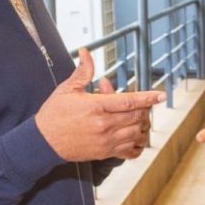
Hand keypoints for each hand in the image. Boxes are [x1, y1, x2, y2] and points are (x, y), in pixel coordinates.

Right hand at [37, 49, 164, 161]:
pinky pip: (129, 151)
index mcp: (96, 106)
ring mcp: (105, 141)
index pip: (129, 101)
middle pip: (136, 117)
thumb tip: (86, 51)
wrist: (43, 142)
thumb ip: (83, 71)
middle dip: (143, 109)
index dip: (147, 98)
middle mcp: (104, 125)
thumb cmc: (54, 113)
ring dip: (140, 125)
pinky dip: (136, 144)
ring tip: (136, 117)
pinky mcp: (104, 153)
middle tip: (140, 103)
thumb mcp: (67, 89)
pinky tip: (134, 136)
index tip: (161, 95)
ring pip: (135, 133)